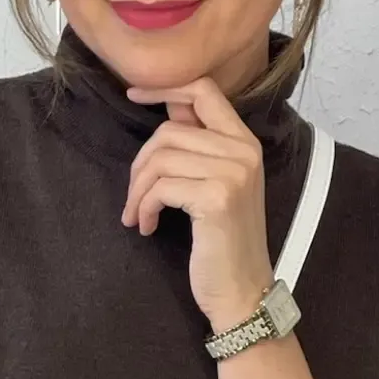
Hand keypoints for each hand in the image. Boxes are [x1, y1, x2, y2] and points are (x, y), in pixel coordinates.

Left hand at [122, 76, 275, 331]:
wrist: (243, 291)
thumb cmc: (222, 242)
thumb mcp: (215, 185)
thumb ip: (197, 147)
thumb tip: (168, 106)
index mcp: (245, 142)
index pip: (204, 90)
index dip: (164, 88)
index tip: (133, 95)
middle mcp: (244, 151)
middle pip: (169, 130)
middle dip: (140, 165)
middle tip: (134, 198)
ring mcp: (233, 173)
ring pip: (160, 158)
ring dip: (137, 191)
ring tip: (137, 215)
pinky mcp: (216, 198)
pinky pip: (160, 187)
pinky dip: (143, 207)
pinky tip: (147, 227)